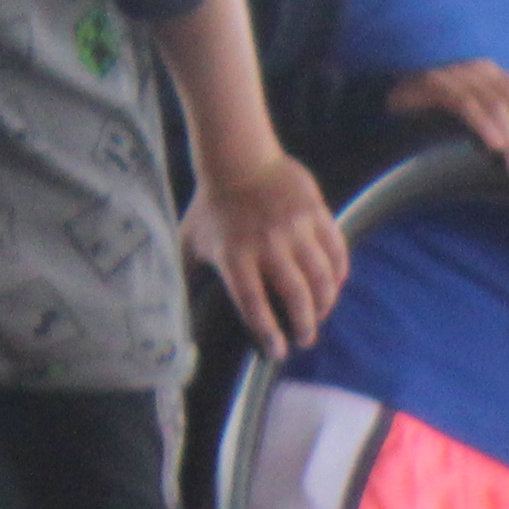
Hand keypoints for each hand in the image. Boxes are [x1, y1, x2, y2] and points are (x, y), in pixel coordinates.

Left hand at [180, 155, 345, 355]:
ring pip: (321, 278)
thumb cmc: (213, 204)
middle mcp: (266, 244)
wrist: (238, 156)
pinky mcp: (316, 214)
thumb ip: (185, 271)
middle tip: (305, 338)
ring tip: (320, 313)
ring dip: (325, 303)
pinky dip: (339, 274)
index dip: (267, 332)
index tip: (278, 351)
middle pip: (295, 295)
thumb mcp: (191, 238)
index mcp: (234, 253)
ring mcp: (294, 228)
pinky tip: (333, 284)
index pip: (254, 303)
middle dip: (305, 325)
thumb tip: (169, 306)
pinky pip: (336, 253)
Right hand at [389, 57, 508, 177]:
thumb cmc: (444, 116)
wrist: (394, 108)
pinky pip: (466, 104)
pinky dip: (484, 125)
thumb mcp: (485, 116)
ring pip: (497, 106)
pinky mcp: (435, 83)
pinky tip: (495, 147)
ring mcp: (457, 74)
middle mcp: (480, 71)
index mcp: (496, 76)